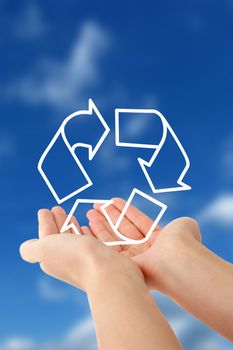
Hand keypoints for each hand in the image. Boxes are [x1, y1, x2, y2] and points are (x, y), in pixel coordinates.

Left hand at [20, 207, 143, 291]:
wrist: (107, 272)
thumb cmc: (75, 257)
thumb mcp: (44, 249)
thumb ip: (31, 249)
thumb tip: (26, 247)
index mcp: (53, 259)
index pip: (47, 237)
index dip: (45, 223)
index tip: (46, 210)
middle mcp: (68, 261)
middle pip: (61, 238)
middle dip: (59, 222)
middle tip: (58, 208)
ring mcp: (87, 260)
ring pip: (76, 239)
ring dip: (72, 226)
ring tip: (72, 215)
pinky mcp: (103, 257)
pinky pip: (92, 241)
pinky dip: (88, 232)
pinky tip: (89, 227)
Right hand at [87, 198, 200, 289]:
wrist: (177, 260)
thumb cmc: (183, 242)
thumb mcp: (185, 226)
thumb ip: (181, 223)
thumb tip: (183, 225)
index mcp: (159, 240)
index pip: (138, 222)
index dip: (125, 211)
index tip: (112, 201)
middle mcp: (145, 250)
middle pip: (123, 230)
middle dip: (109, 217)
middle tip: (95, 206)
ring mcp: (133, 257)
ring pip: (114, 237)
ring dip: (102, 223)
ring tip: (90, 211)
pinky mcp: (122, 263)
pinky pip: (108, 246)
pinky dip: (99, 234)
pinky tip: (91, 223)